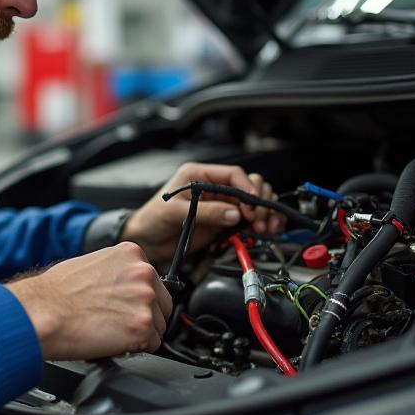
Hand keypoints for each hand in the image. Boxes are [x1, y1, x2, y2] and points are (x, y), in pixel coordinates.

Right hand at [6, 243, 172, 359]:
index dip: (138, 299)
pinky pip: (152, 345)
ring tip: (110, 330)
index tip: (124, 306)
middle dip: (144, 316)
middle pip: (162, 304)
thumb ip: (117, 272)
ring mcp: (144, 300)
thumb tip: (125, 287)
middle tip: (116, 322)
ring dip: (139, 333)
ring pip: (158, 326)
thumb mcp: (91, 264)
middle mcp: (143, 273)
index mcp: (131, 254)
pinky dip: (135, 348)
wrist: (41, 312)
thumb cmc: (55, 292)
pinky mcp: (141, 327)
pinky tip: (111, 340)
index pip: (153, 282)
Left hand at [122, 162, 283, 264]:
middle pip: (250, 185)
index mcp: (200, 175)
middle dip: (259, 201)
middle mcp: (214, 187)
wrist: (147, 241)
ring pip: (255, 201)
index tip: (251, 205)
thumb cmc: (153, 219)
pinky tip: (267, 229)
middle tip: (258, 220)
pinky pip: (250, 219)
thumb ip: (206, 211)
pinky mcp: (225, 221)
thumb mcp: (175, 212)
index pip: (233, 174)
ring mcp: (222, 204)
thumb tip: (234, 213)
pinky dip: (262, 223)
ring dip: (265, 213)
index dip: (247, 188)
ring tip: (264, 228)